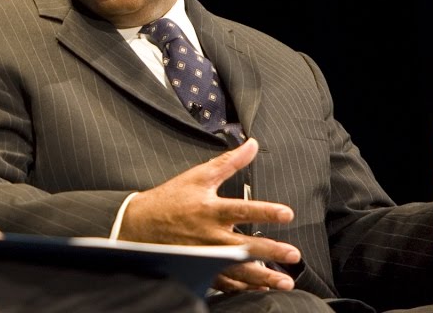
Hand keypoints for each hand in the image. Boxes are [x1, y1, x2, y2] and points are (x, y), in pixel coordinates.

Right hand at [118, 138, 300, 291]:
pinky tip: (261, 288)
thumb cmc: (170, 200)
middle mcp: (210, 236)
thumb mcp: (198, 176)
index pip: (243, 209)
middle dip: (271, 251)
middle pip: (245, 245)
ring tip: (285, 281)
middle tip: (293, 254)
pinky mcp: (200, 269)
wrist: (139, 224)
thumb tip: (251, 145)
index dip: (266, 211)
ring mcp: (206, 256)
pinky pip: (225, 282)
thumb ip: (229, 162)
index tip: (287, 214)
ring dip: (264, 276)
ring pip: (239, 269)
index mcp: (210, 210)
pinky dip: (243, 286)